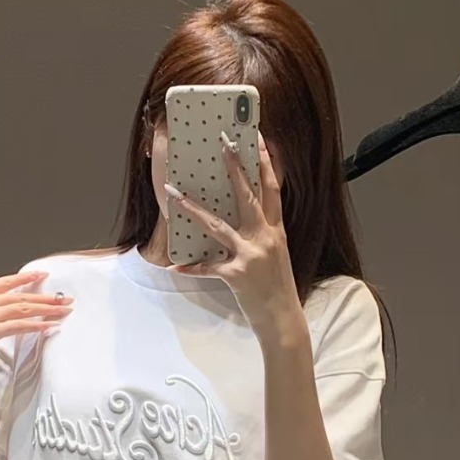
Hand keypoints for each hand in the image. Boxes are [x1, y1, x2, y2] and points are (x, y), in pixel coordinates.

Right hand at [0, 270, 72, 369]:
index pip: (6, 282)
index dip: (25, 278)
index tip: (42, 276)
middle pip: (21, 296)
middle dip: (46, 297)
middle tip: (65, 298)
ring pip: (24, 308)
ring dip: (47, 310)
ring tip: (64, 310)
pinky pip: (19, 326)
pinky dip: (36, 325)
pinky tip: (48, 326)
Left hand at [163, 130, 301, 336]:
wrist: (283, 318)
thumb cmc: (278, 287)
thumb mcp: (276, 255)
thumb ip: (263, 235)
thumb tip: (243, 219)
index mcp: (276, 231)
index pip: (272, 190)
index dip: (266, 164)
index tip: (258, 140)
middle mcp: (265, 238)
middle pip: (248, 196)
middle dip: (235, 168)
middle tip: (224, 143)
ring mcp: (251, 255)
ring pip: (218, 225)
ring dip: (194, 209)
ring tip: (176, 194)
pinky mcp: (237, 274)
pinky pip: (208, 267)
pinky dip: (192, 267)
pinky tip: (176, 266)